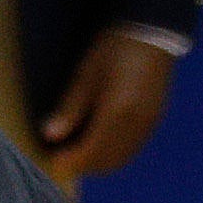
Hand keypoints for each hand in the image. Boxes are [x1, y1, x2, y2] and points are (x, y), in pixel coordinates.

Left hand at [39, 30, 175, 184]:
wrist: (152, 37)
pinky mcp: (153, 123)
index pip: (91, 152)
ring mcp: (147, 127)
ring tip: (78, 153)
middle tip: (62, 158)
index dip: (71, 161)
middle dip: (84, 165)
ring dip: (99, 162)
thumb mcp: (86, 75)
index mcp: (117, 114)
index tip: (52, 162)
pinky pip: (131, 149)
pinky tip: (100, 143)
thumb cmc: (113, 50)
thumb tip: (50, 135)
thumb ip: (70, 108)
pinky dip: (113, 153)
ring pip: (121, 158)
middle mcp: (136, 127)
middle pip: (107, 161)